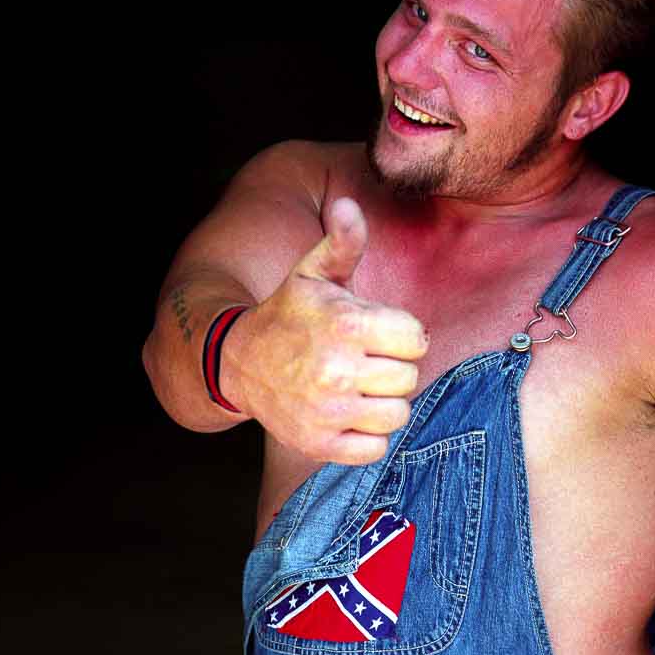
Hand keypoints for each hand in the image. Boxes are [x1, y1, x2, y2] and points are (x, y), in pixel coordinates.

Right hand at [222, 195, 427, 464]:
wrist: (238, 361)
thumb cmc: (288, 314)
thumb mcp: (312, 272)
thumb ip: (342, 242)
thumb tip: (348, 206)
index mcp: (345, 325)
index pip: (416, 338)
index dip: (403, 334)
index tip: (381, 333)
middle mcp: (337, 370)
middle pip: (409, 377)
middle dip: (393, 368)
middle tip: (367, 361)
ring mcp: (328, 411)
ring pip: (397, 414)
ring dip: (384, 402)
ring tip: (361, 388)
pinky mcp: (320, 443)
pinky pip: (375, 448)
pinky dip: (368, 436)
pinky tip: (350, 415)